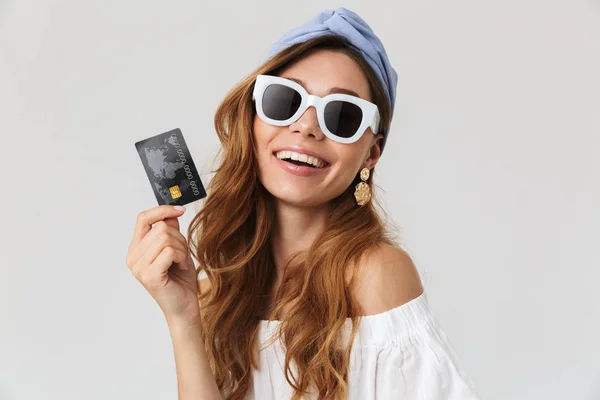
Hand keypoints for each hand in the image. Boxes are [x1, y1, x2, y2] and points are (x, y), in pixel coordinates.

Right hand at [125, 205, 199, 323]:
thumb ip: (170, 230)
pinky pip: (170, 251)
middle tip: (182, 255)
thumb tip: (171, 212)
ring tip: (181, 262)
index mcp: (136, 249)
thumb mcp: (177, 248)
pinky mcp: (149, 276)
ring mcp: (139, 267)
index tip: (180, 210)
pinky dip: (182, 257)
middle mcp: (133, 257)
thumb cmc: (180, 279)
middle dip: (179, 238)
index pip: (143, 218)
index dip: (162, 210)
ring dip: (182, 249)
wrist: (184, 306)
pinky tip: (180, 268)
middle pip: (160, 228)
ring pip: (166, 238)